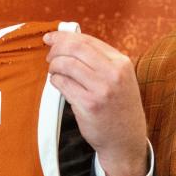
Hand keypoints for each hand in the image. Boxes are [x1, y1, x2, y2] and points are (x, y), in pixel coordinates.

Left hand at [44, 31, 148, 175]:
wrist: (126, 139)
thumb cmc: (118, 106)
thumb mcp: (121, 78)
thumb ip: (101, 60)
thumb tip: (69, 41)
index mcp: (121, 63)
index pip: (87, 40)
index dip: (64, 36)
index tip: (51, 37)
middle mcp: (113, 73)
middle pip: (75, 48)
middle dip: (56, 48)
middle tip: (49, 55)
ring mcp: (101, 90)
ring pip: (67, 64)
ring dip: (54, 65)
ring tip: (53, 71)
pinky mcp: (88, 105)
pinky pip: (63, 84)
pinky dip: (55, 80)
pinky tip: (57, 83)